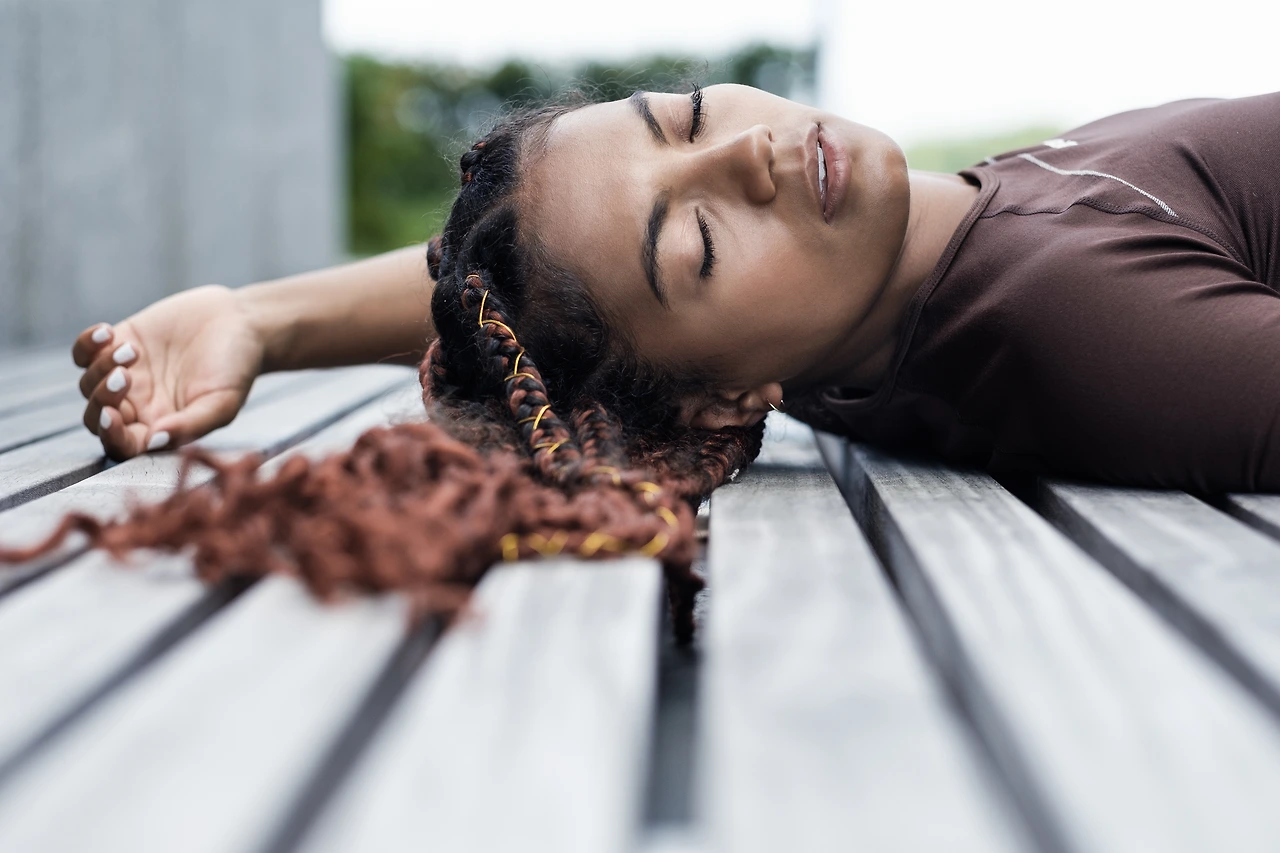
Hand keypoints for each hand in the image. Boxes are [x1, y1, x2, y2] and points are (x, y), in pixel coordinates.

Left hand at [73, 285, 266, 459]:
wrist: (241, 322)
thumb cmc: (238, 367)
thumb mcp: (223, 402)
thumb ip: (191, 425)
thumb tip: (155, 441)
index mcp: (161, 426)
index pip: (123, 445)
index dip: (111, 436)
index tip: (112, 416)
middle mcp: (139, 405)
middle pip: (96, 417)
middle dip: (102, 399)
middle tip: (126, 376)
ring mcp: (126, 375)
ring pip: (88, 384)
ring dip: (101, 367)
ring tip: (133, 350)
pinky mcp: (118, 343)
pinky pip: (83, 352)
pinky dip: (85, 344)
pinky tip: (107, 333)